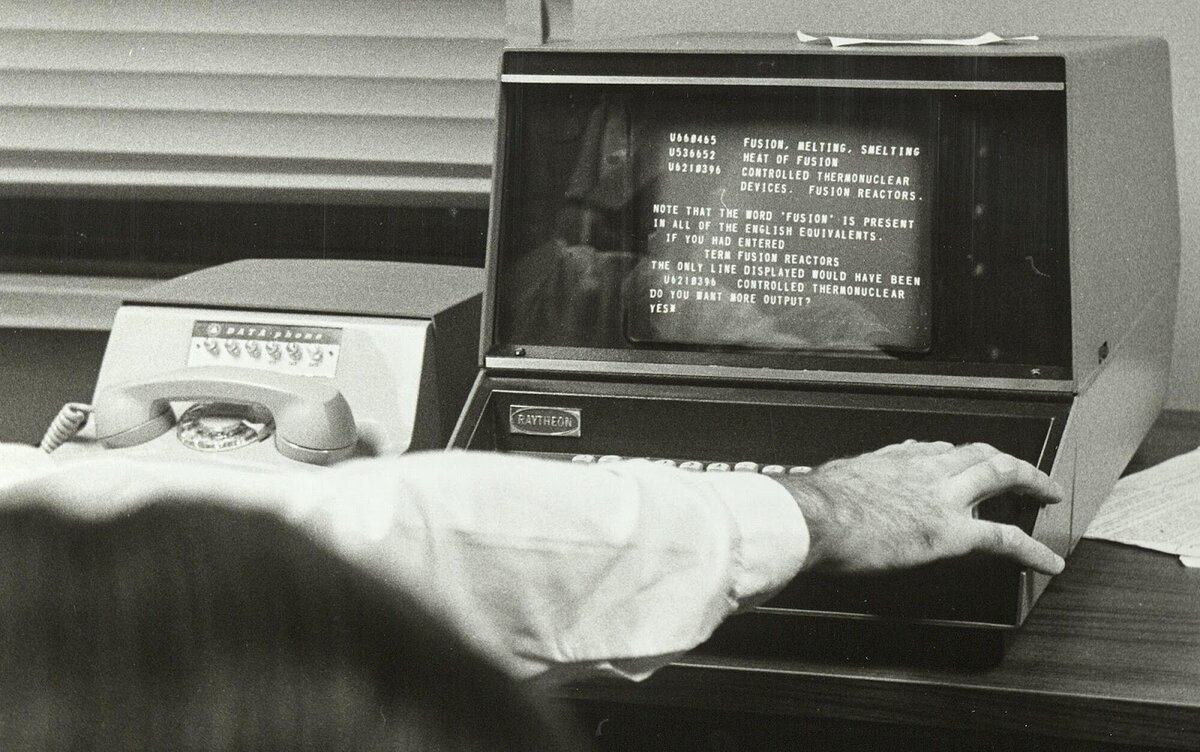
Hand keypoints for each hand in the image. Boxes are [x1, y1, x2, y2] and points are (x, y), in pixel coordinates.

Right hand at [780, 441, 1064, 575]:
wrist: (815, 518)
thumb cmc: (813, 506)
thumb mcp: (830, 481)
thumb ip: (842, 485)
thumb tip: (827, 495)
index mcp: (892, 460)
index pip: (935, 449)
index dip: (955, 455)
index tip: (960, 458)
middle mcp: (924, 469)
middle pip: (978, 452)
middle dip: (1006, 459)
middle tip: (1024, 471)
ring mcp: (942, 497)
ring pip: (1001, 476)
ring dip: (1031, 482)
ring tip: (1048, 494)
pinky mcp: (951, 532)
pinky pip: (1004, 538)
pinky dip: (1031, 550)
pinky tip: (1046, 561)